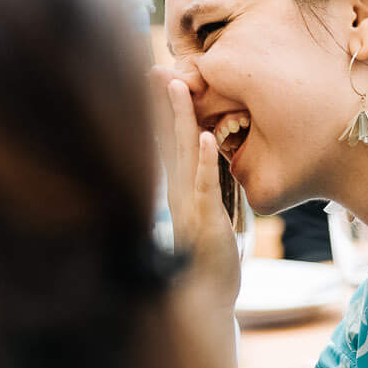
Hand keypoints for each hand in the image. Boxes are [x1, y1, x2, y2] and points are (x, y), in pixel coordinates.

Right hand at [149, 68, 240, 310]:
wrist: (207, 301)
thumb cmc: (209, 260)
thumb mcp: (209, 215)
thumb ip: (206, 188)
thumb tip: (211, 159)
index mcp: (179, 188)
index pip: (169, 140)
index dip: (164, 108)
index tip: (158, 76)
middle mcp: (177, 192)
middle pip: (168, 137)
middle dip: (163, 101)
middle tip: (156, 66)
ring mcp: (188, 205)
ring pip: (182, 153)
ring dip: (179, 118)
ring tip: (177, 85)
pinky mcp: (205, 221)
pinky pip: (203, 185)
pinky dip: (202, 160)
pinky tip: (201, 135)